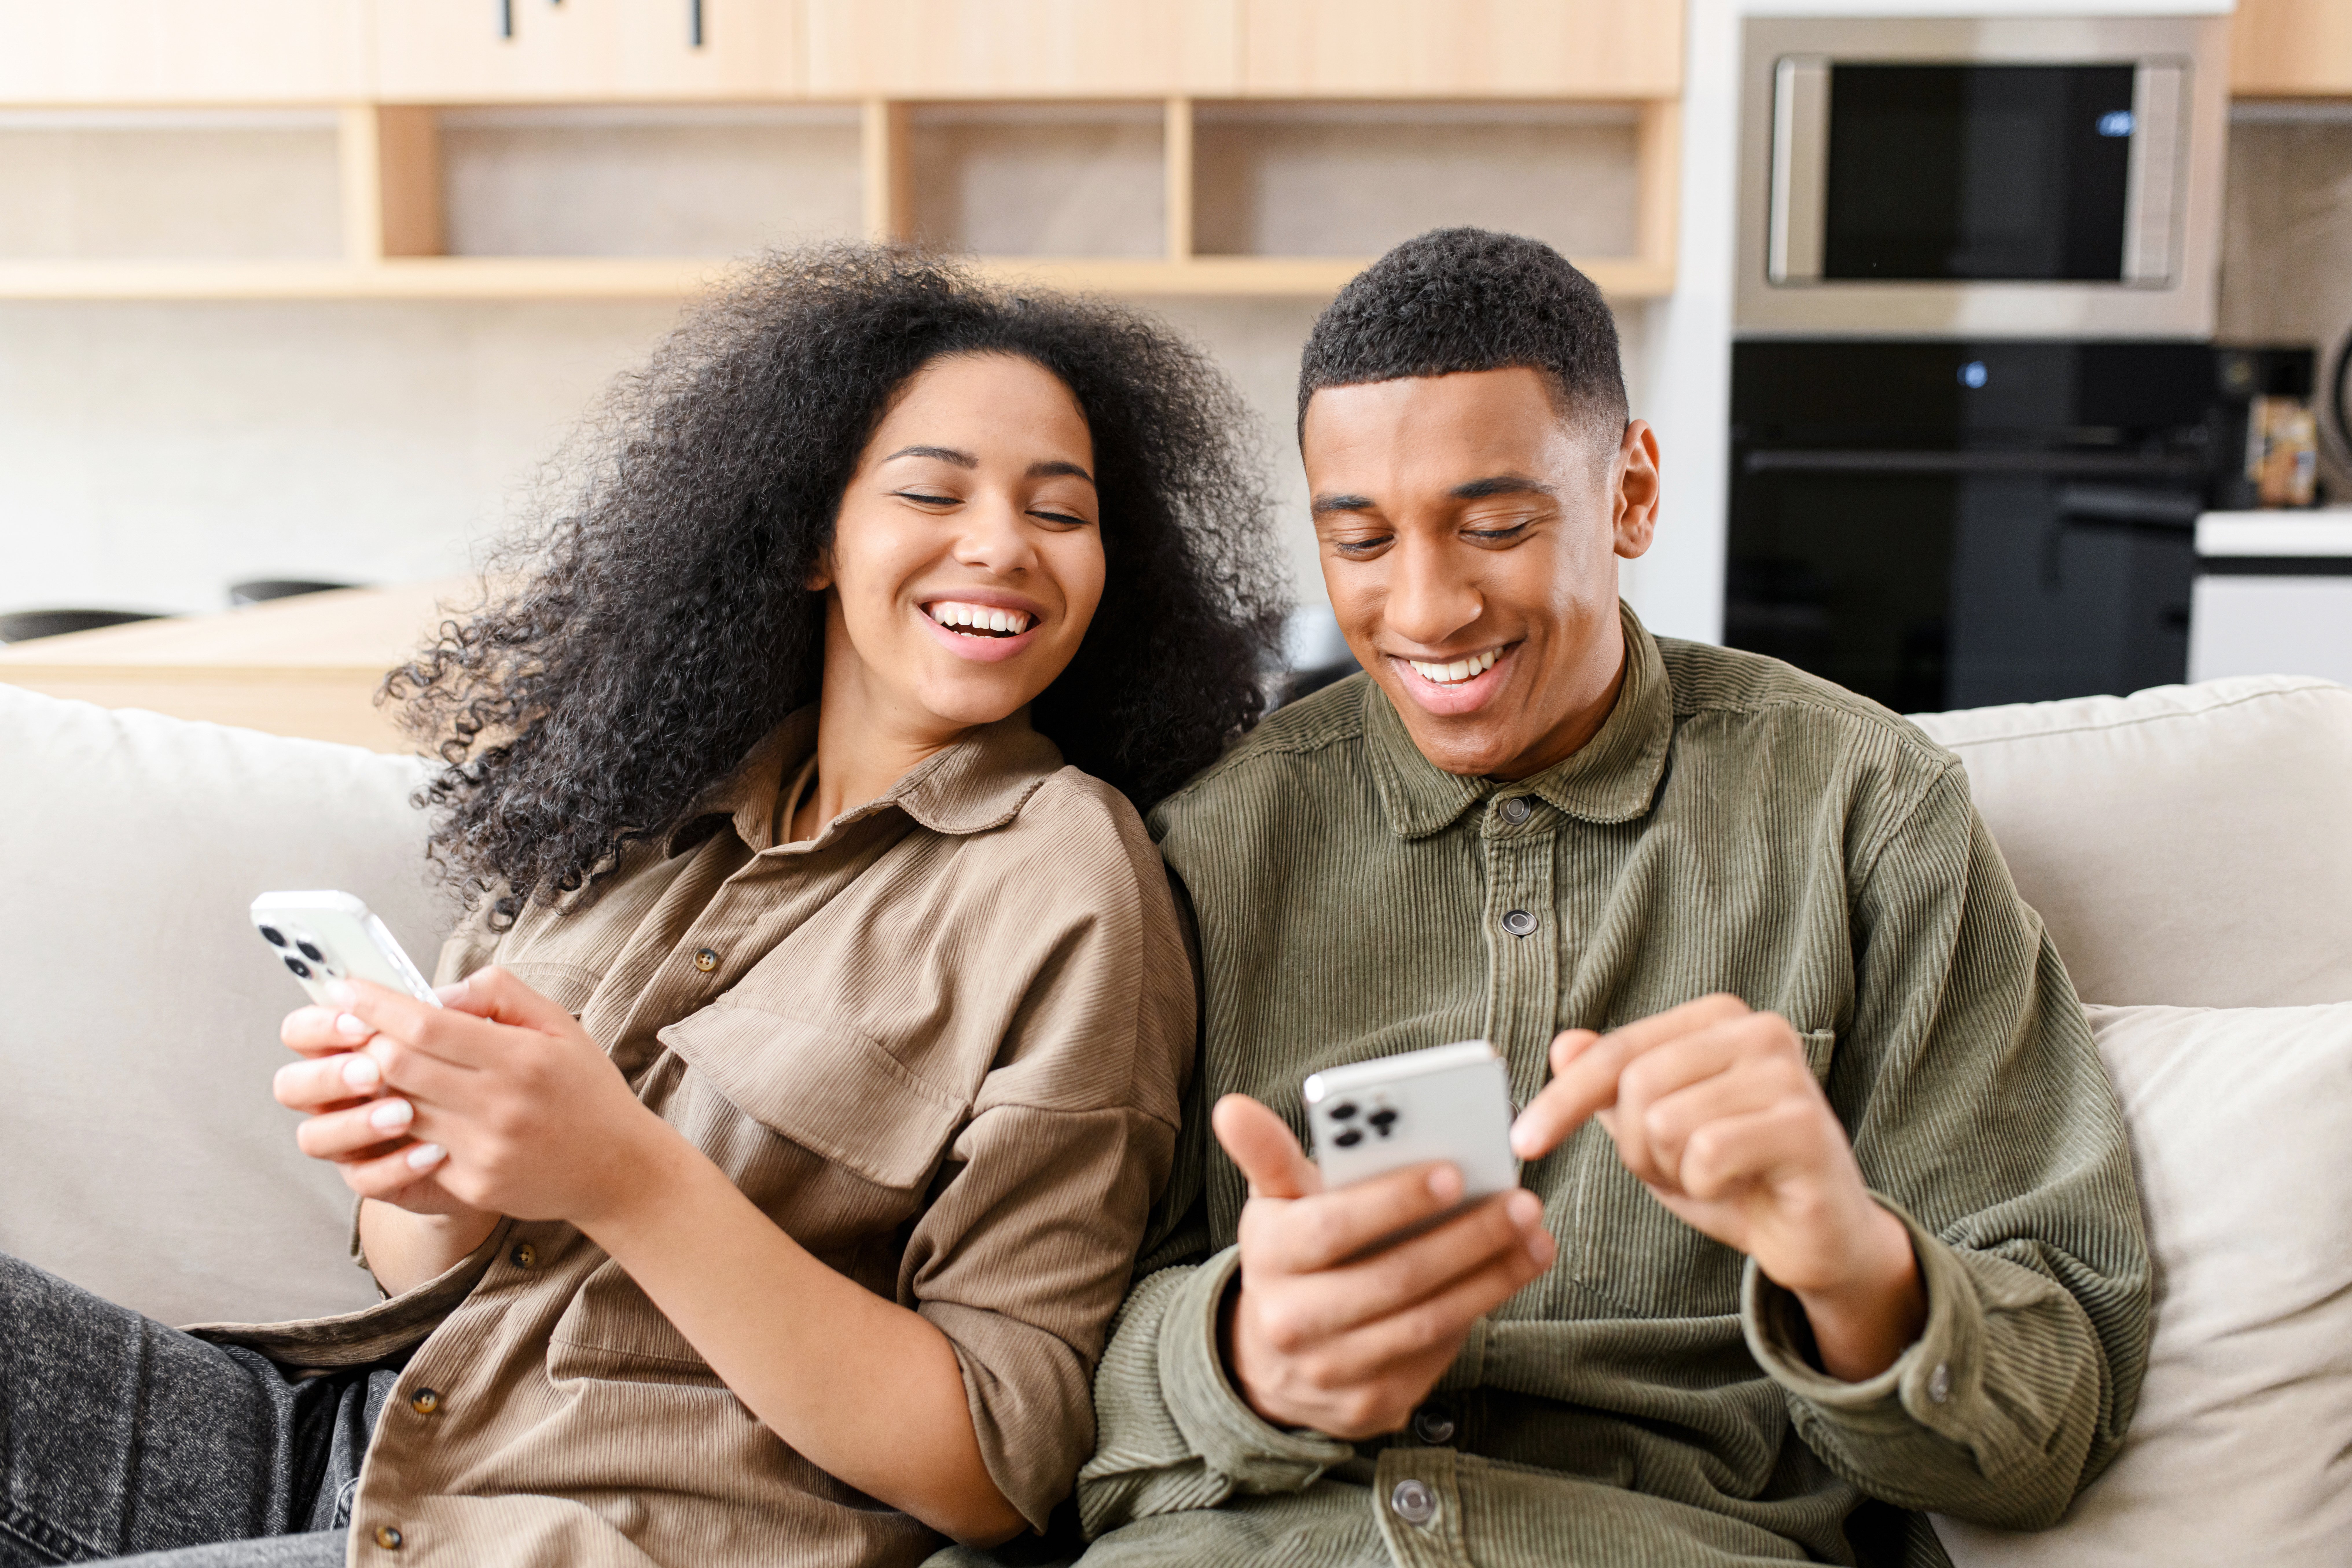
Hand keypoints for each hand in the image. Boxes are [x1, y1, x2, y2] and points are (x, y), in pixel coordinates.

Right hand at [275, 1003, 482, 1220]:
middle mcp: (338, 1093)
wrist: (512, 1133)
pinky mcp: (375, 1177)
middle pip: (291, 1085)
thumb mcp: (490, 1025)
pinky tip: (434, 1153)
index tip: (363, 1022)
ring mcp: (351, 1139)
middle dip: (327, 1076)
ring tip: (405, 1114)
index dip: (321, 1025)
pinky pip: (363, 1180)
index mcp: (349, 1046)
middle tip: (374, 1071)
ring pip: (314, 1137)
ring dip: (355, 1123)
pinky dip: (394, 1167)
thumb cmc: (490, 1066)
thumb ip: (473, 999)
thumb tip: (442, 999)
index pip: (302, 1031)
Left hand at [311, 968, 676, 1226]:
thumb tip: (437, 992)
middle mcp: (500, 1105)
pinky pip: (417, 1151)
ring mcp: (485, 1150)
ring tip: (372, 1067)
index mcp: (521, 1057)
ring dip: (376, 1086)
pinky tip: (405, 1113)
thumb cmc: (584, 1088)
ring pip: (398, 1110)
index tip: (345, 989)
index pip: (426, 1024)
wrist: (617, 1168)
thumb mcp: (559, 1024)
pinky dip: (402, 1129)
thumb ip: (499, 993)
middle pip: (398, 1066)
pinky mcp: (475, 1186)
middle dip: (363, 1042)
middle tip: (348, 1027)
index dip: (375, 1004)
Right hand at [1214, 1094, 1554, 1438]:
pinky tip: (1511, 1275)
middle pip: (1393, 1278)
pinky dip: (1480, 1312)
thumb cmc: (1290, 1255)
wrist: (1269, 1360)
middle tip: (1521, 1203)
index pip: (1332, 1228)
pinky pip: (1436, 1356)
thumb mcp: (1274, 1203)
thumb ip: (1268, 1153)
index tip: (1452, 1170)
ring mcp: (1332, 1371)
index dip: (1393, 1201)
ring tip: (1536, 1237)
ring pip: (1425, 1322)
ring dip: (1490, 1278)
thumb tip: (1232, 1107)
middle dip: (1465, 1239)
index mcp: (1269, 1258)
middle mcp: (1293, 1321)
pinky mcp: (1370, 1404)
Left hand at [1508, 995, 1923, 1379]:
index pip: (1615, 1050)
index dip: (1563, 1099)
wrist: (1817, 1236)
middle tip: (1676, 1171)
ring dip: (1673, 1170)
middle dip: (1637, 1148)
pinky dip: (1706, 1187)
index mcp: (1717, 1019)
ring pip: (1666, 1122)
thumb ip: (1612, 1086)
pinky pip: (1708, 1154)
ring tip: (1712, 1177)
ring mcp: (1787, 1074)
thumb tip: (1563, 1043)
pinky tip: (1739, 1187)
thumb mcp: (1656, 1131)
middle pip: (1637, 1086)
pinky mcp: (1805, 1125)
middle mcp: (1758, 1030)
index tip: (1523, 1142)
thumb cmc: (1734, 1176)